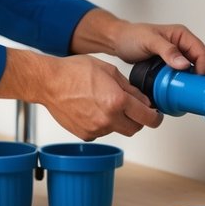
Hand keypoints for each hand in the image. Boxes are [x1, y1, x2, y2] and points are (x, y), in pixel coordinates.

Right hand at [0, 51, 162, 140]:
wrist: (48, 82)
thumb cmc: (74, 72)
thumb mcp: (108, 71)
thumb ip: (129, 88)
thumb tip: (143, 100)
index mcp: (117, 101)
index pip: (147, 117)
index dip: (155, 117)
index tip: (156, 115)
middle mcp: (108, 118)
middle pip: (135, 128)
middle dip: (138, 119)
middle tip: (134, 109)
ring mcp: (96, 129)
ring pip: (118, 129)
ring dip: (118, 120)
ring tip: (105, 103)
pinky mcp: (85, 134)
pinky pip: (102, 132)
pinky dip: (102, 123)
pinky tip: (93, 109)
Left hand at [71, 9, 204, 75]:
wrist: (118, 41)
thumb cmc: (132, 36)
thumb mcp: (150, 41)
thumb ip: (168, 51)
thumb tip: (184, 63)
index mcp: (181, 35)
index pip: (201, 51)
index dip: (202, 66)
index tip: (197, 78)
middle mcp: (181, 45)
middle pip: (198, 62)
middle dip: (196, 75)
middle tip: (189, 87)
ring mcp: (176, 55)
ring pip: (190, 70)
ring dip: (188, 80)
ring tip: (181, 89)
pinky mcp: (169, 65)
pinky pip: (179, 74)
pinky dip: (179, 81)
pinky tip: (174, 88)